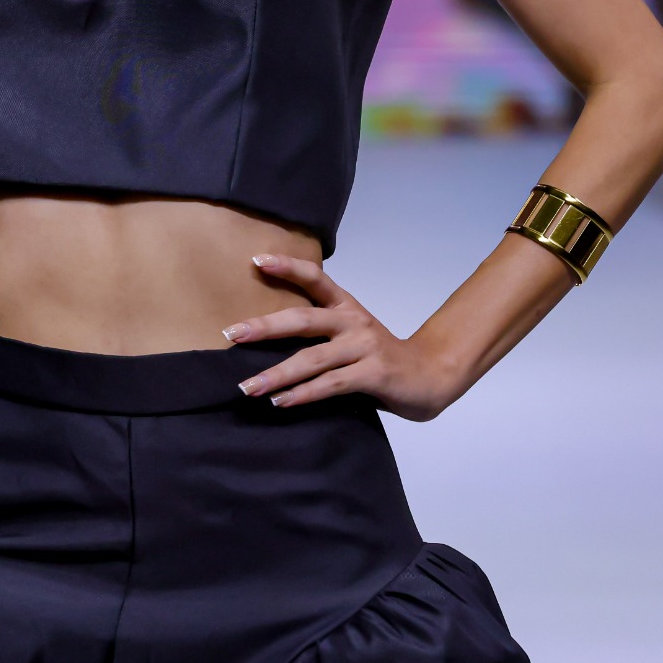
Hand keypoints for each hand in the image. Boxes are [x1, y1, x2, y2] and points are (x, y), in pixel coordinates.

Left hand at [224, 253, 455, 420]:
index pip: (315, 278)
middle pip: (303, 319)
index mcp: (347, 306)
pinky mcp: (374, 374)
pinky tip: (281, 402)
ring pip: (312, 359)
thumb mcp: (351, 335)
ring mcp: (365, 347)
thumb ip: (321, 334)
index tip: (255, 260)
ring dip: (276, 374)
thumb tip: (268, 338)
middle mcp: (354, 321)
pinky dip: (304, 394)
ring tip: (248, 387)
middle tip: (231, 334)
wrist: (431, 375)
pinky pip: (331, 385)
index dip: (287, 267)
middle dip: (264, 327)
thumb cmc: (380, 357)